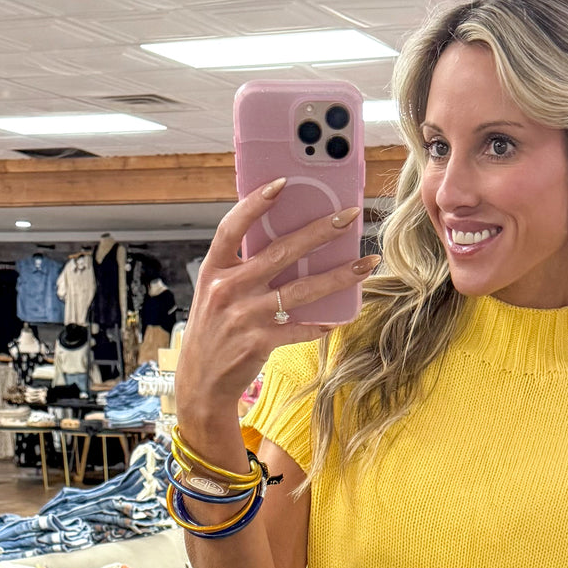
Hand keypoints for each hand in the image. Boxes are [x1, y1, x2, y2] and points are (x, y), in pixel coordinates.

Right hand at [175, 181, 379, 468]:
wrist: (201, 383)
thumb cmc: (214, 332)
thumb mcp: (214, 294)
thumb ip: (240, 270)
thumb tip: (286, 245)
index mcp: (214, 270)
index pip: (233, 227)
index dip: (256, 204)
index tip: (283, 183)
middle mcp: (228, 289)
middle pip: (280, 252)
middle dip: (319, 231)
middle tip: (349, 216)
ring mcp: (244, 316)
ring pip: (300, 290)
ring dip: (338, 276)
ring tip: (366, 263)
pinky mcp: (259, 342)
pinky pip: (299, 328)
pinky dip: (321, 324)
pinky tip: (340, 318)